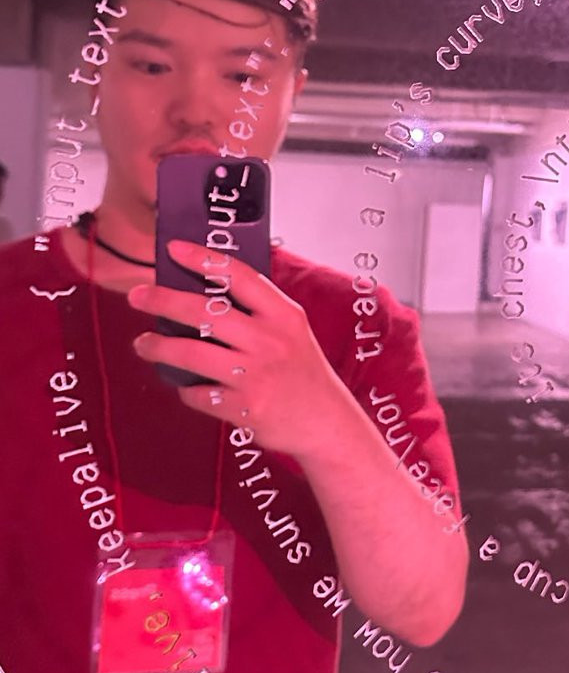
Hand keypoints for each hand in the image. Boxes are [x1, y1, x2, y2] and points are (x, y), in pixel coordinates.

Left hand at [127, 240, 343, 459]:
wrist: (326, 423)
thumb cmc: (302, 372)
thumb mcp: (292, 331)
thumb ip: (258, 311)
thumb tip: (203, 292)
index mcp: (284, 316)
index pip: (239, 276)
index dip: (203, 259)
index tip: (174, 249)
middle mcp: (269, 342)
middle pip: (203, 312)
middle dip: (162, 300)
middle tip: (138, 296)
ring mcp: (255, 376)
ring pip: (189, 354)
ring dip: (158, 346)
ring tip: (144, 344)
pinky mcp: (243, 408)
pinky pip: (197, 394)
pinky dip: (186, 389)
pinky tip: (187, 385)